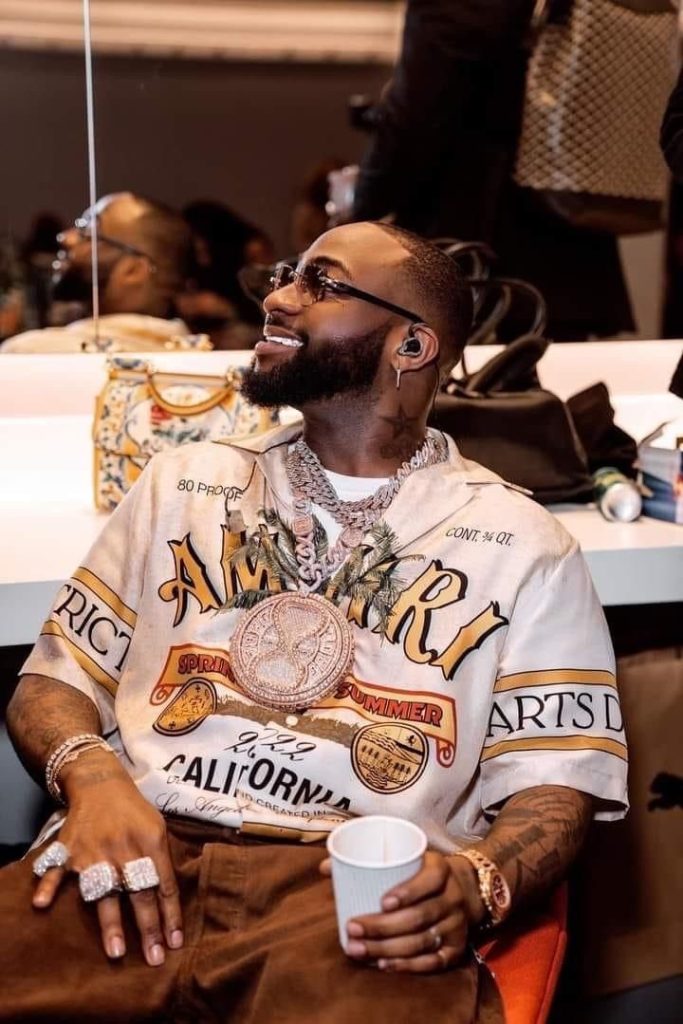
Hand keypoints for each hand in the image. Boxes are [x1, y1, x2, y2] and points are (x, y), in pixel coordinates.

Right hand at [32, 749, 181, 966]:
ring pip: (104, 891)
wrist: (100, 783)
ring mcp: (95, 851)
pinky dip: (49, 885)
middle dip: (148, 927)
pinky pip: (57, 870)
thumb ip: (162, 860)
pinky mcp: (70, 850)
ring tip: (116, 951)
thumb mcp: (158, 827)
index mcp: (151, 842)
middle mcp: (124, 848)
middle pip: (139, 892)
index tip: (174, 944)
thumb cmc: (134, 811)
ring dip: (110, 921)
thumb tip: (170, 900)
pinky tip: (42, 904)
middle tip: (153, 958)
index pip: (164, 884)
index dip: (170, 915)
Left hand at [320, 851, 482, 972]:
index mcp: (440, 870)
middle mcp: (452, 899)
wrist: (463, 889)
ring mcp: (456, 926)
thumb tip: (325, 867)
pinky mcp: (456, 949)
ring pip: (421, 942)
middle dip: (383, 927)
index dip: (407, 892)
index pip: (428, 881)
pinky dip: (407, 965)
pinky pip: (432, 962)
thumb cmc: (422, 872)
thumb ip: (368, 860)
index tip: (382, 902)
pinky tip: (383, 963)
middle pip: (419, 917)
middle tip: (352, 929)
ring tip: (358, 949)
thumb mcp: (407, 857)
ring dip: (387, 949)